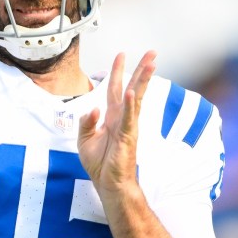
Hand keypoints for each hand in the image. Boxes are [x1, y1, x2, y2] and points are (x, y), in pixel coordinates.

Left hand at [77, 51, 156, 195]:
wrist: (108, 184)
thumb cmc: (99, 163)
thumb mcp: (84, 139)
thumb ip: (86, 122)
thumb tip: (92, 108)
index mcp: (111, 117)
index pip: (114, 89)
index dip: (117, 71)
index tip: (122, 54)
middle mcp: (122, 118)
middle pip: (132, 88)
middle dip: (141, 69)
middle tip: (153, 52)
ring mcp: (128, 126)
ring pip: (136, 98)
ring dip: (143, 80)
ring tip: (151, 64)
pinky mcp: (128, 137)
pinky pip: (129, 118)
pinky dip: (128, 105)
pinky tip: (130, 92)